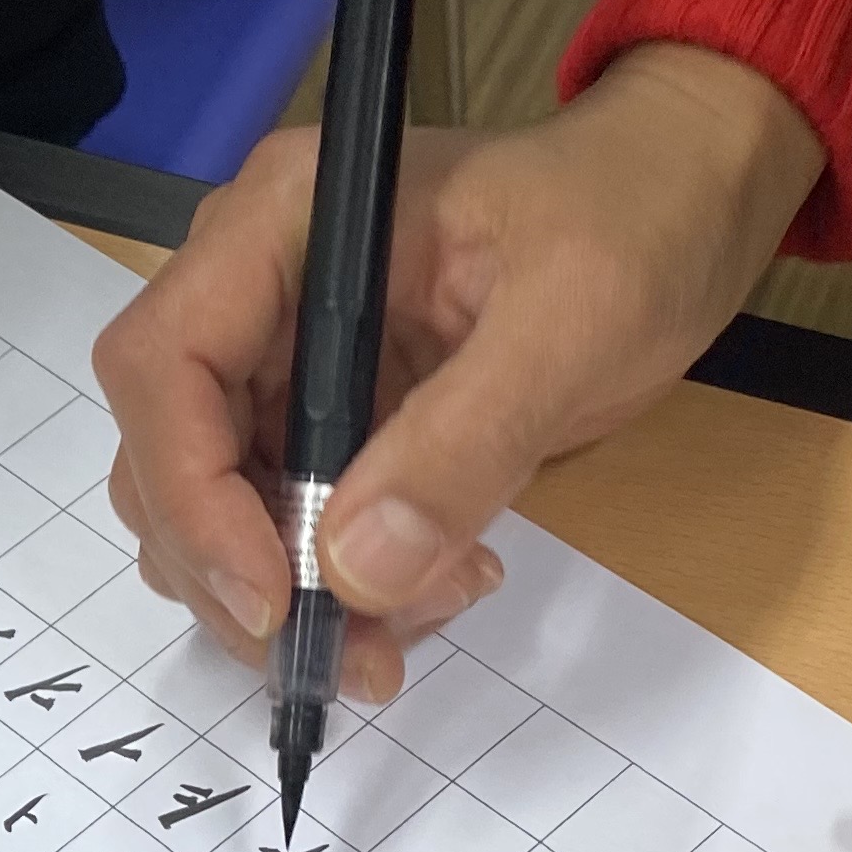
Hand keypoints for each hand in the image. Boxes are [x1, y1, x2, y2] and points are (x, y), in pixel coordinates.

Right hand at [96, 42, 819, 698]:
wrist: (687, 198)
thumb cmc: (639, 218)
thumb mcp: (575, 319)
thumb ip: (465, 441)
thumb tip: (358, 569)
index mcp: (284, 221)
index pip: (164, 366)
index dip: (192, 494)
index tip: (277, 600)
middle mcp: (256, 287)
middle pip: (169, 455)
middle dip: (242, 573)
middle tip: (360, 653)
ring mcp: (285, 355)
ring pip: (215, 509)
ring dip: (290, 597)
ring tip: (421, 614)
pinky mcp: (327, 414)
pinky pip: (287, 524)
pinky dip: (338, 585)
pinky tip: (433, 585)